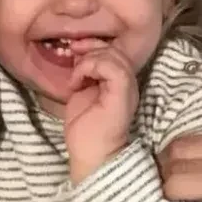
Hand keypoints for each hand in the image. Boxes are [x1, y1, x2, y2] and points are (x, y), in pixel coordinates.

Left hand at [64, 41, 137, 183]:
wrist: (92, 156)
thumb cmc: (86, 131)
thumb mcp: (82, 93)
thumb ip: (86, 73)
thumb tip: (78, 54)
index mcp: (120, 83)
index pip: (114, 51)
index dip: (94, 46)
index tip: (73, 52)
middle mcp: (128, 84)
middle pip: (116, 50)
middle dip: (91, 48)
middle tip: (72, 59)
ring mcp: (128, 89)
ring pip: (115, 56)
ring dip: (89, 60)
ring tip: (76, 77)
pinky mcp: (122, 95)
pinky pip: (112, 68)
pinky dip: (90, 68)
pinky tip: (78, 82)